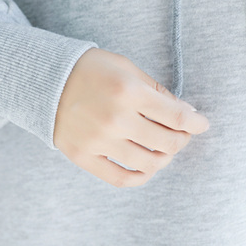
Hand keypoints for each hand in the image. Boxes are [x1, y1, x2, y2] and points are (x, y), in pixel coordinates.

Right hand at [54, 47, 209, 187]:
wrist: (43, 80)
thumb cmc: (88, 69)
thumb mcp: (124, 67)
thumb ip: (155, 89)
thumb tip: (183, 111)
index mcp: (128, 92)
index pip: (176, 116)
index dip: (196, 123)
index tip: (202, 124)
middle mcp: (116, 119)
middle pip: (167, 142)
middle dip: (182, 139)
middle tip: (182, 134)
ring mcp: (99, 141)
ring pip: (148, 163)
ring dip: (165, 158)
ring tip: (164, 150)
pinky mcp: (84, 157)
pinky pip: (120, 178)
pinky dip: (140, 178)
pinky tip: (147, 169)